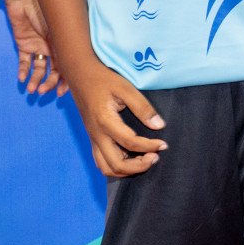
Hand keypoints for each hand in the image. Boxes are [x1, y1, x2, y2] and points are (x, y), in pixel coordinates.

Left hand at [4, 0, 65, 95]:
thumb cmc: (46, 4)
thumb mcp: (61, 24)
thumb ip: (69, 41)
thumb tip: (83, 61)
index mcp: (65, 42)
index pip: (68, 65)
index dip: (66, 80)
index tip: (63, 92)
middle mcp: (53, 46)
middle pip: (54, 71)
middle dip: (50, 83)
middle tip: (44, 91)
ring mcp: (38, 45)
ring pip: (39, 69)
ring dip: (36, 80)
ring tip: (32, 89)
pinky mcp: (24, 43)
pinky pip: (24, 61)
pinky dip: (23, 71)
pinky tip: (22, 79)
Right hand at [65, 57, 166, 176]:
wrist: (79, 73)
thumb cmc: (103, 79)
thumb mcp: (125, 88)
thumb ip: (142, 107)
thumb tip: (159, 125)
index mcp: (105, 121)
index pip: (130, 143)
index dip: (150, 146)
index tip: (163, 144)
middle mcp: (97, 134)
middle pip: (116, 164)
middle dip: (139, 166)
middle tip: (154, 157)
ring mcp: (93, 138)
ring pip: (106, 168)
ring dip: (126, 170)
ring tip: (143, 160)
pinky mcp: (92, 138)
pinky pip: (101, 161)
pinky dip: (116, 166)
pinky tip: (129, 157)